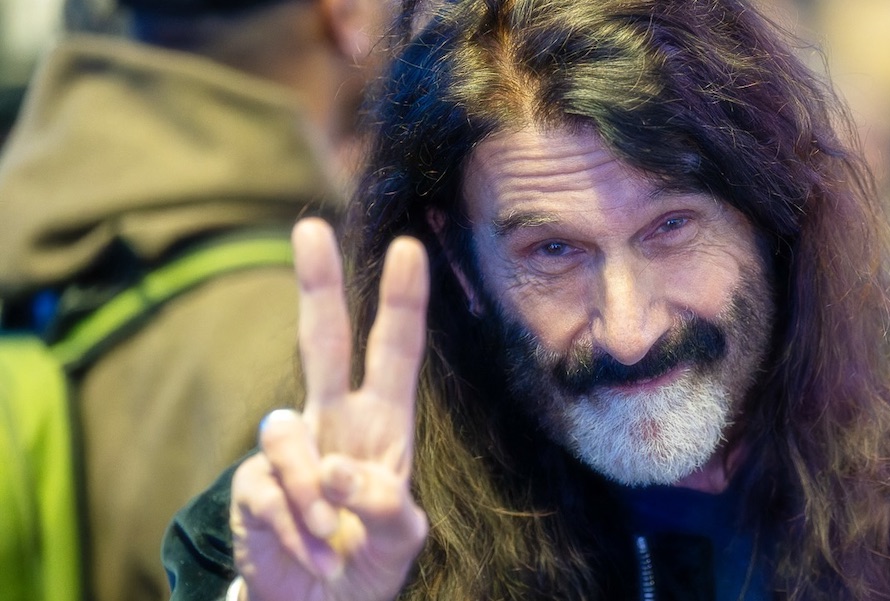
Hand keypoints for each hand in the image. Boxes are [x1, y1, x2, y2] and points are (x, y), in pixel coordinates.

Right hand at [229, 218, 428, 600]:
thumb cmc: (370, 560)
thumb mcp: (402, 538)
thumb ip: (388, 504)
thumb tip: (338, 472)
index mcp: (382, 426)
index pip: (394, 353)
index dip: (402, 303)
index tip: (409, 248)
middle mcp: (334, 424)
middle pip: (322, 343)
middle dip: (318, 286)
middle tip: (309, 229)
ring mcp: (291, 451)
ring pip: (284, 430)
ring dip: (312, 494)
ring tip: (334, 539)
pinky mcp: (253, 484)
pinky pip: (268, 490)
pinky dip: (298, 530)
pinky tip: (315, 557)